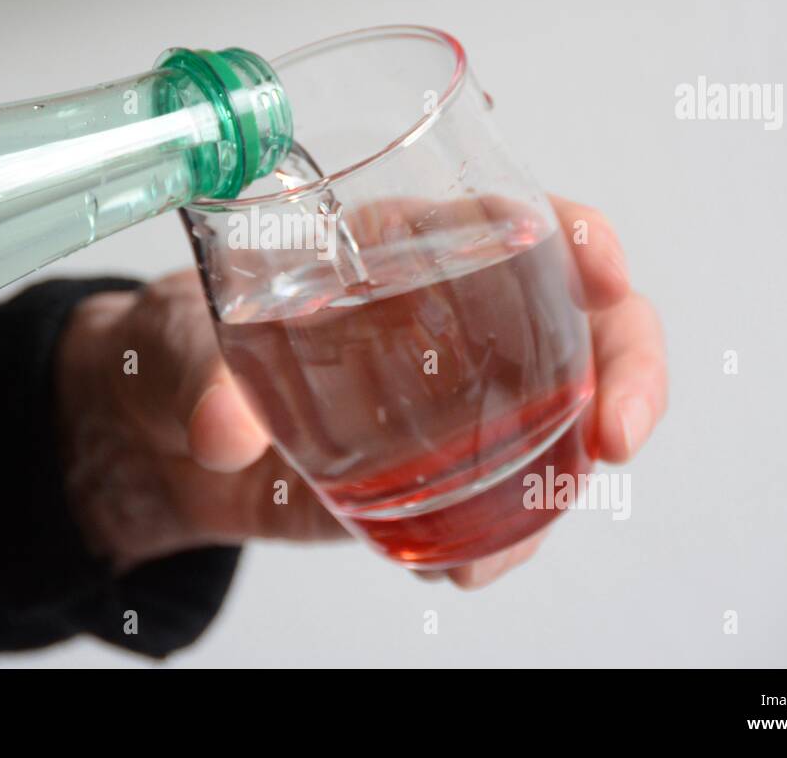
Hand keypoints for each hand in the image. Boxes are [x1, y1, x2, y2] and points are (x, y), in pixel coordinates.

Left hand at [54, 196, 665, 586]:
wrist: (158, 435)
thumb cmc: (178, 345)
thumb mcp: (177, 340)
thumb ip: (199, 373)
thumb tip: (222, 432)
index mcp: (399, 248)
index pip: (517, 219)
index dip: (578, 236)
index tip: (600, 267)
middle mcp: (449, 319)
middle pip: (583, 321)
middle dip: (627, 370)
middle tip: (618, 434)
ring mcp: (452, 400)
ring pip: (562, 419)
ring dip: (566, 481)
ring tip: (501, 547)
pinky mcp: (434, 470)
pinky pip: (502, 498)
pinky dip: (503, 539)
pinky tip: (462, 568)